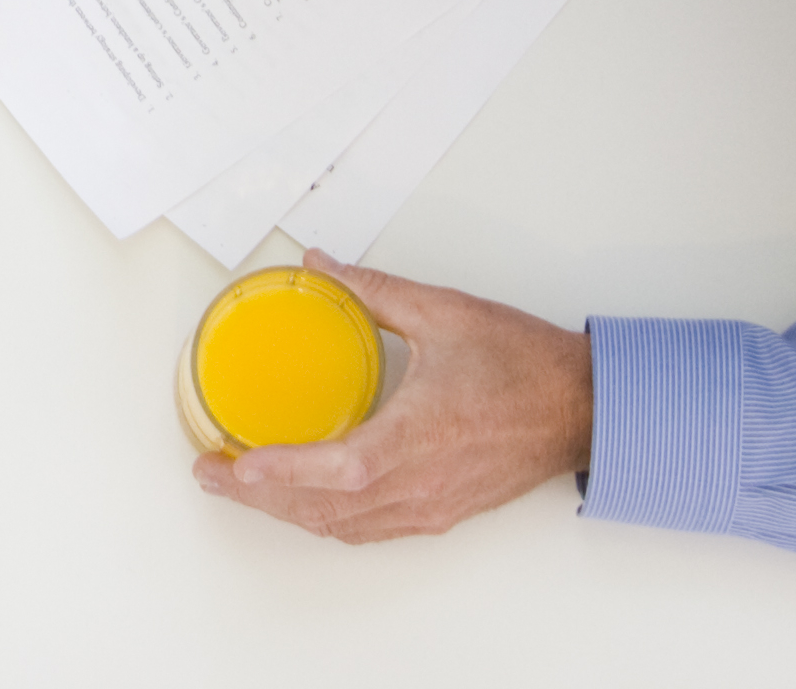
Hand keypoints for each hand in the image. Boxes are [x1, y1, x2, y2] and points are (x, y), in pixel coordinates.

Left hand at [198, 251, 590, 543]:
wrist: (585, 408)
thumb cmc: (524, 364)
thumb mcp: (443, 311)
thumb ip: (373, 289)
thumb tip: (320, 268)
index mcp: (417, 436)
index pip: (336, 468)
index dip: (282, 472)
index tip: (233, 465)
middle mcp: (419, 482)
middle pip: (326, 509)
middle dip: (260, 499)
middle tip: (210, 475)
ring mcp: (431, 505)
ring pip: (345, 525)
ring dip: (290, 513)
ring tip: (244, 490)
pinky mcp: (442, 512)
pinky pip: (372, 528)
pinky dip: (329, 519)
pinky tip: (307, 502)